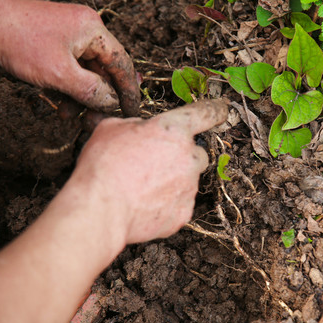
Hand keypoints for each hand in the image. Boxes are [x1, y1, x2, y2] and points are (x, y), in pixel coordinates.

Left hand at [0, 0, 139, 115]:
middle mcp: (87, 30)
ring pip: (87, 72)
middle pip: (105, 70)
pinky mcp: (58, 42)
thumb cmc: (19, 41)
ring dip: (82, 96)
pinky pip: (73, 68)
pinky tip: (62, 105)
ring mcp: (72, 35)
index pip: (122, 64)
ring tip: (73, 117)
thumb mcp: (59, 74)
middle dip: (100, 97)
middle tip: (98, 119)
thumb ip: (91, 91)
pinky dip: (69, 87)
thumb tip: (112, 103)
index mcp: (94, 31)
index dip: (129, 91)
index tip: (132, 111)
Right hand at [69, 98, 228, 242]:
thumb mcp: (111, 129)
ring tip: (142, 186)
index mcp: (174, 130)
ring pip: (188, 180)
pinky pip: (180, 204)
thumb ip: (134, 125)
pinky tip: (144, 204)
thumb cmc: (103, 166)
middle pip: (198, 153)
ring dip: (173, 180)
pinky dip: (167, 204)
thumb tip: (137, 129)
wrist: (101, 208)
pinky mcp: (184, 212)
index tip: (221, 109)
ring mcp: (190, 187)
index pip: (205, 114)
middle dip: (182, 156)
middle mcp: (190, 157)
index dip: (215, 110)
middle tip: (155, 163)